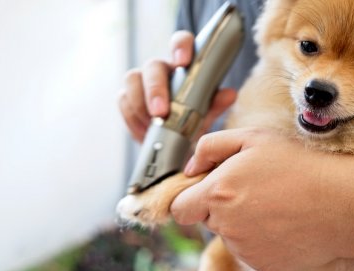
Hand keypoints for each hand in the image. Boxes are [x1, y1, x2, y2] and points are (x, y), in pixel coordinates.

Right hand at [119, 30, 236, 141]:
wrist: (177, 146)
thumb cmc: (193, 122)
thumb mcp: (208, 115)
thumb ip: (216, 104)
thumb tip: (229, 94)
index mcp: (184, 65)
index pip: (181, 42)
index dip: (181, 47)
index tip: (183, 61)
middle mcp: (161, 69)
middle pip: (152, 66)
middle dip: (155, 88)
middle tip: (161, 112)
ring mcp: (141, 83)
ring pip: (132, 81)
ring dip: (140, 106)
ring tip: (152, 127)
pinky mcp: (127, 99)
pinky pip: (123, 102)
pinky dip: (133, 119)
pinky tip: (144, 133)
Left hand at [170, 128, 353, 270]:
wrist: (341, 205)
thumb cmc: (300, 167)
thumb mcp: (254, 138)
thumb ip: (211, 146)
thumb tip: (190, 167)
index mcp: (217, 193)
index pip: (180, 208)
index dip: (190, 198)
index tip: (207, 190)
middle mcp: (226, 225)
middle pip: (207, 219)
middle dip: (220, 206)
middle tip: (252, 190)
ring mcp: (244, 248)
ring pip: (230, 234)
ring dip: (242, 221)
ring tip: (273, 204)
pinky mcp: (261, 264)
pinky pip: (249, 249)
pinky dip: (260, 237)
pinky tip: (282, 222)